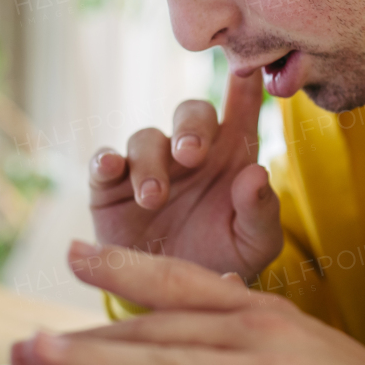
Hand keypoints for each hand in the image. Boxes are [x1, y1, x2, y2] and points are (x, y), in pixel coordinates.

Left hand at [12, 241, 364, 364]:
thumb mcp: (293, 349)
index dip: (123, 270)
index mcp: (260, 315)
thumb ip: (236, 346)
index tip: (75, 255)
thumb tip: (171, 353)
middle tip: (25, 345)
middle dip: (84, 338)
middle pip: (155, 332)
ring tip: (37, 361)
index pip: (180, 285)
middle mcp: (255, 336)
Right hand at [89, 70, 281, 281]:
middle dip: (190, 127)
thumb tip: (256, 173)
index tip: (246, 65)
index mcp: (232, 155)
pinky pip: (102, 161)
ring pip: (145, 138)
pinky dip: (104, 160)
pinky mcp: (110, 187)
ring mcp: (149, 165)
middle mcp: (189, 152)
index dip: (245, 84)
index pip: (242, 109)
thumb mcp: (255, 244)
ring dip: (150, 163)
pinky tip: (111, 168)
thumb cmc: (224, 258)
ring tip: (154, 199)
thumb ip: (261, 211)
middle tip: (191, 154)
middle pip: (190, 114)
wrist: (177, 299)